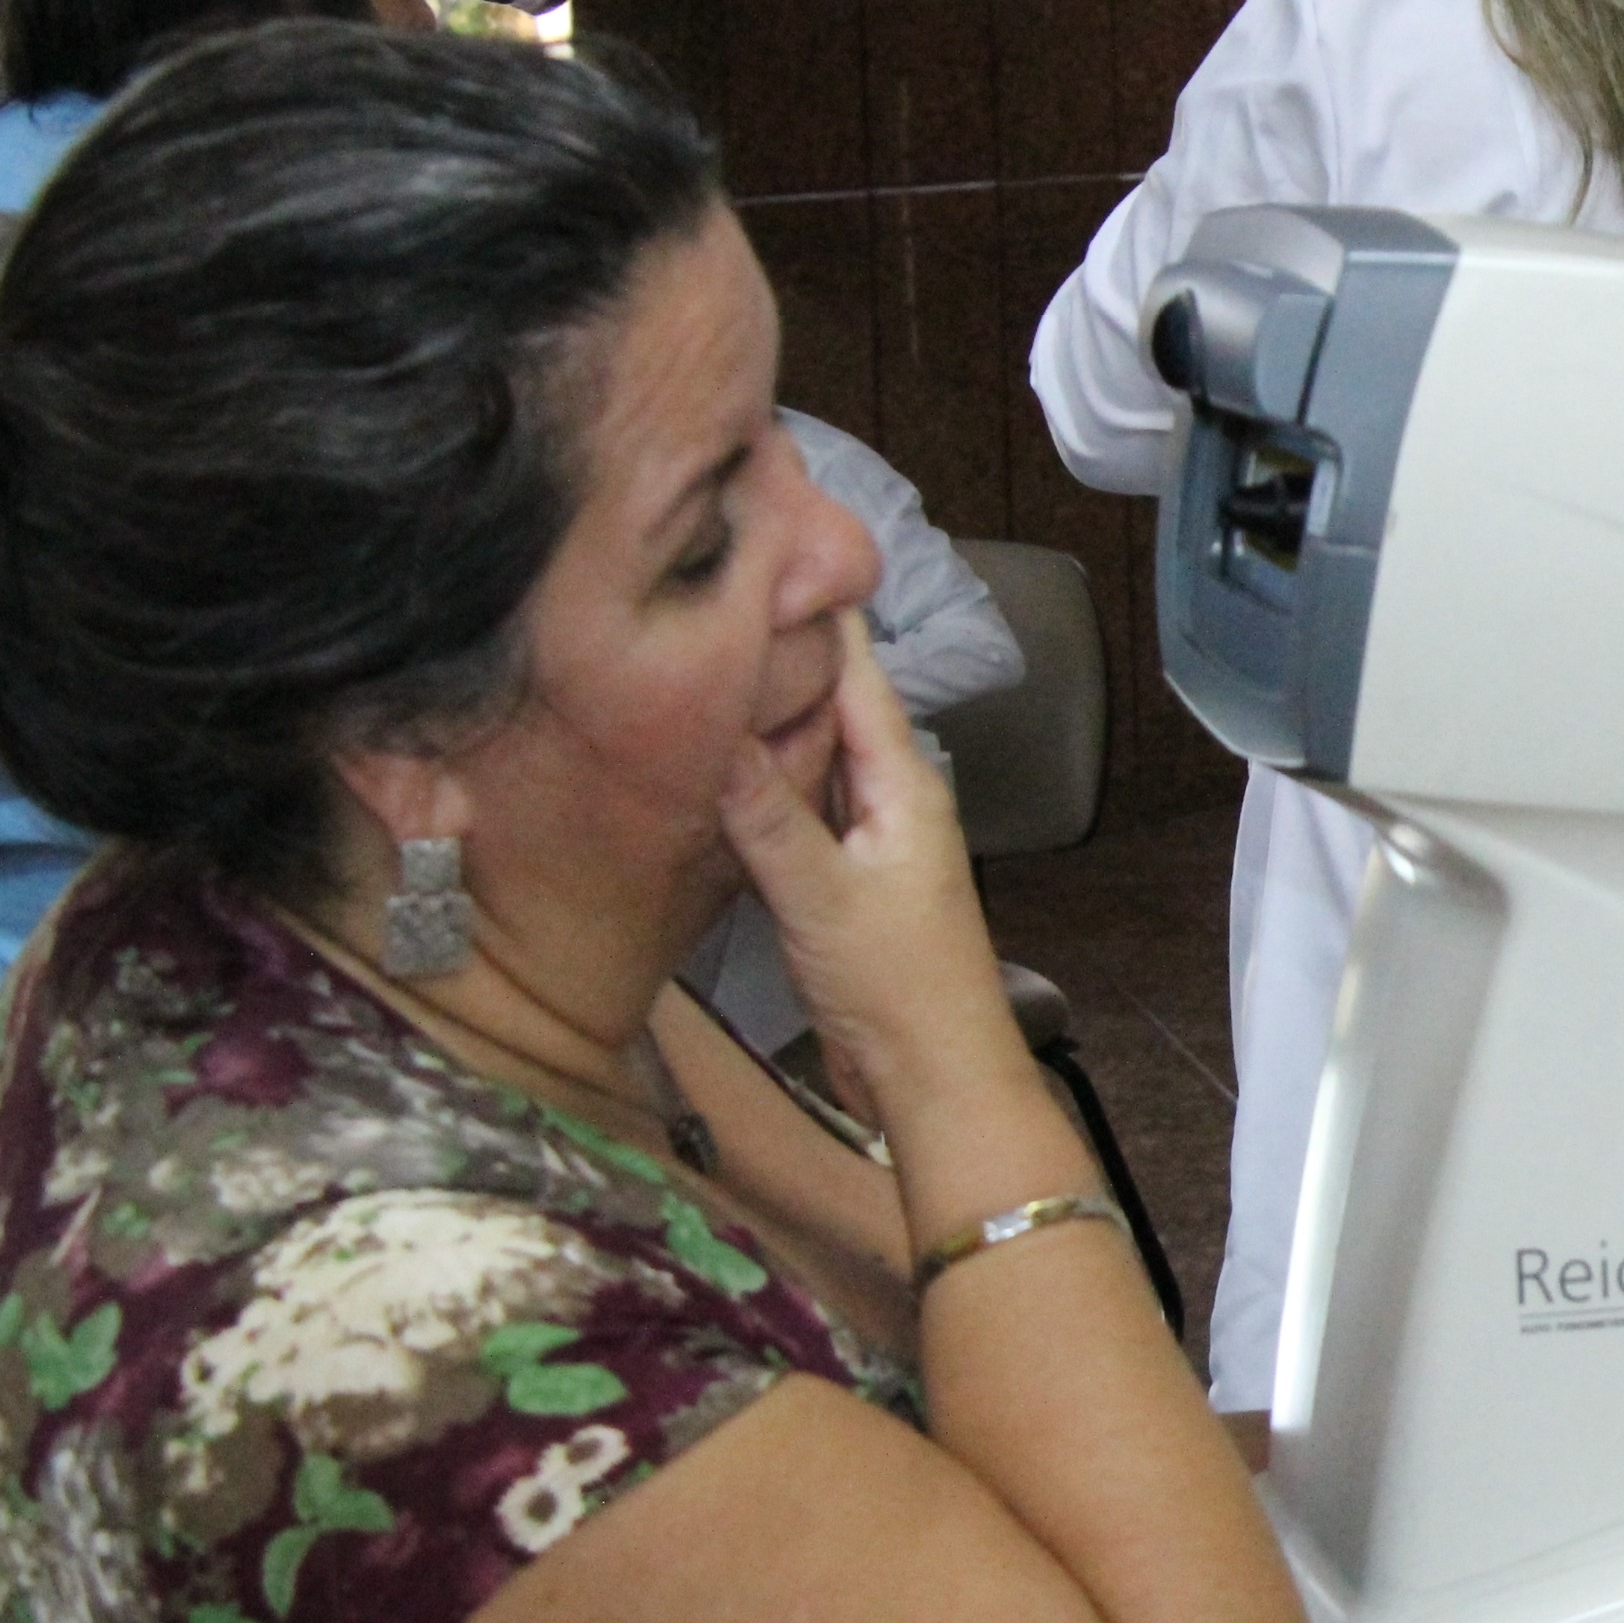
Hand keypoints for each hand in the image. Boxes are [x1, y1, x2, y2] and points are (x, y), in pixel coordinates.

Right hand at [717, 617, 1030, 1131]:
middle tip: (697, 600)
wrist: (933, 1076)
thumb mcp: (819, 892)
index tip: (763, 546)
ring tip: (689, 665)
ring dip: (761, 721)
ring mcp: (866, 836)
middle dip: (773, 656)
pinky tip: (710, 769)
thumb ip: (765, 812)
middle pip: (827, 705)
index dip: (812, 610)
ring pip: (807, 757)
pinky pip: (796, 808)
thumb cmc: (898, 986)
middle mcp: (889, 795)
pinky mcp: (841, 877)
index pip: (855, 669)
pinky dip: (757, 784)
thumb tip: (712, 725)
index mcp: (902, 781)